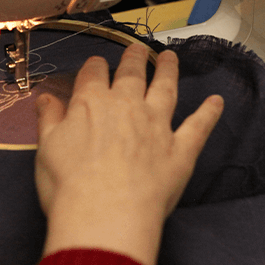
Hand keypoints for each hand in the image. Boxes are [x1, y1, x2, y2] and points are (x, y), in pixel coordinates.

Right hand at [35, 44, 223, 264]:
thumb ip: (50, 120)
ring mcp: (157, 125)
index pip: (93, 74)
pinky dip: (209, 112)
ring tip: (170, 57)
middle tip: (137, 49)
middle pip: (132, 74)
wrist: (106, 215)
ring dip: (169, 71)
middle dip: (133, 59)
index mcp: (91, 104)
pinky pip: (198, 125)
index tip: (97, 64)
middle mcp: (127, 106)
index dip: (95, 67)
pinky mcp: (180, 149)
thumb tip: (46, 97)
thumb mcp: (47, 149)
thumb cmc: (69, 185)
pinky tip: (217, 101)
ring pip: (166, 89)